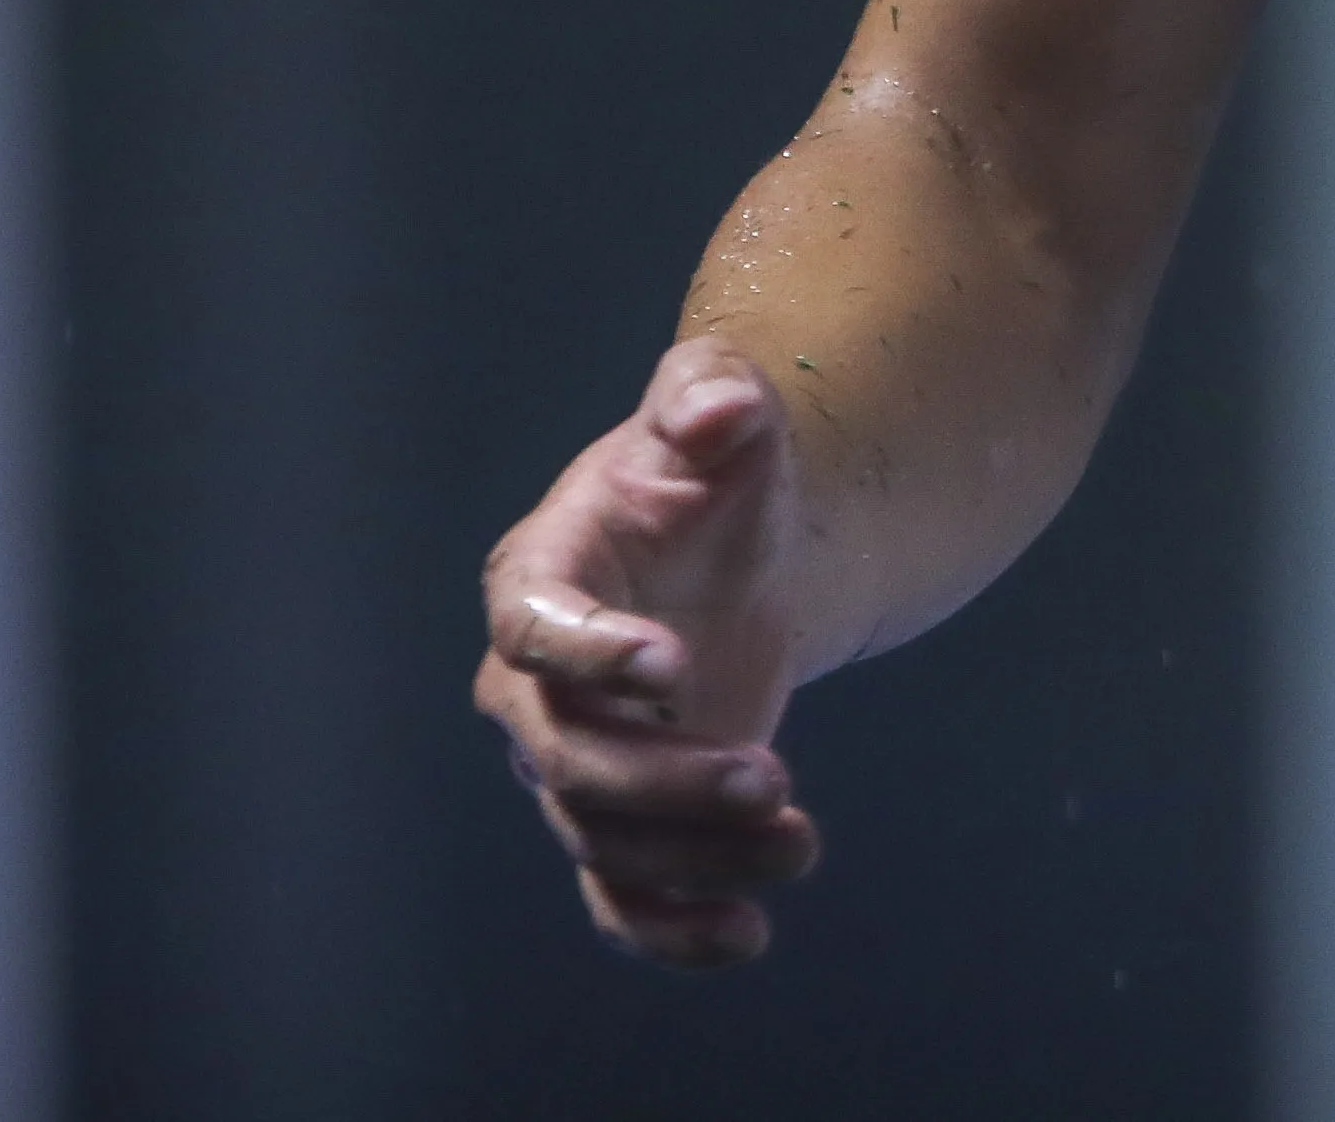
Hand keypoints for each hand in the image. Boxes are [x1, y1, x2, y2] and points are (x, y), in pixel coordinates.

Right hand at [475, 336, 830, 964]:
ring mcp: (573, 759)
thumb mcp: (720, 407)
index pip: (535, 627)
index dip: (592, 652)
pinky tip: (747, 938)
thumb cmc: (710, 472)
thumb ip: (713, 395)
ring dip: (695, 858)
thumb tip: (721, 409)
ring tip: (800, 846)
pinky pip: (620, 896)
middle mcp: (534, 684)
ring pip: (604, 837)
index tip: (674, 665)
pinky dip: (670, 931)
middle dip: (665, 782)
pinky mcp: (622, 820)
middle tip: (774, 779)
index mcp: (540, 575)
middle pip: (570, 758)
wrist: (735, 549)